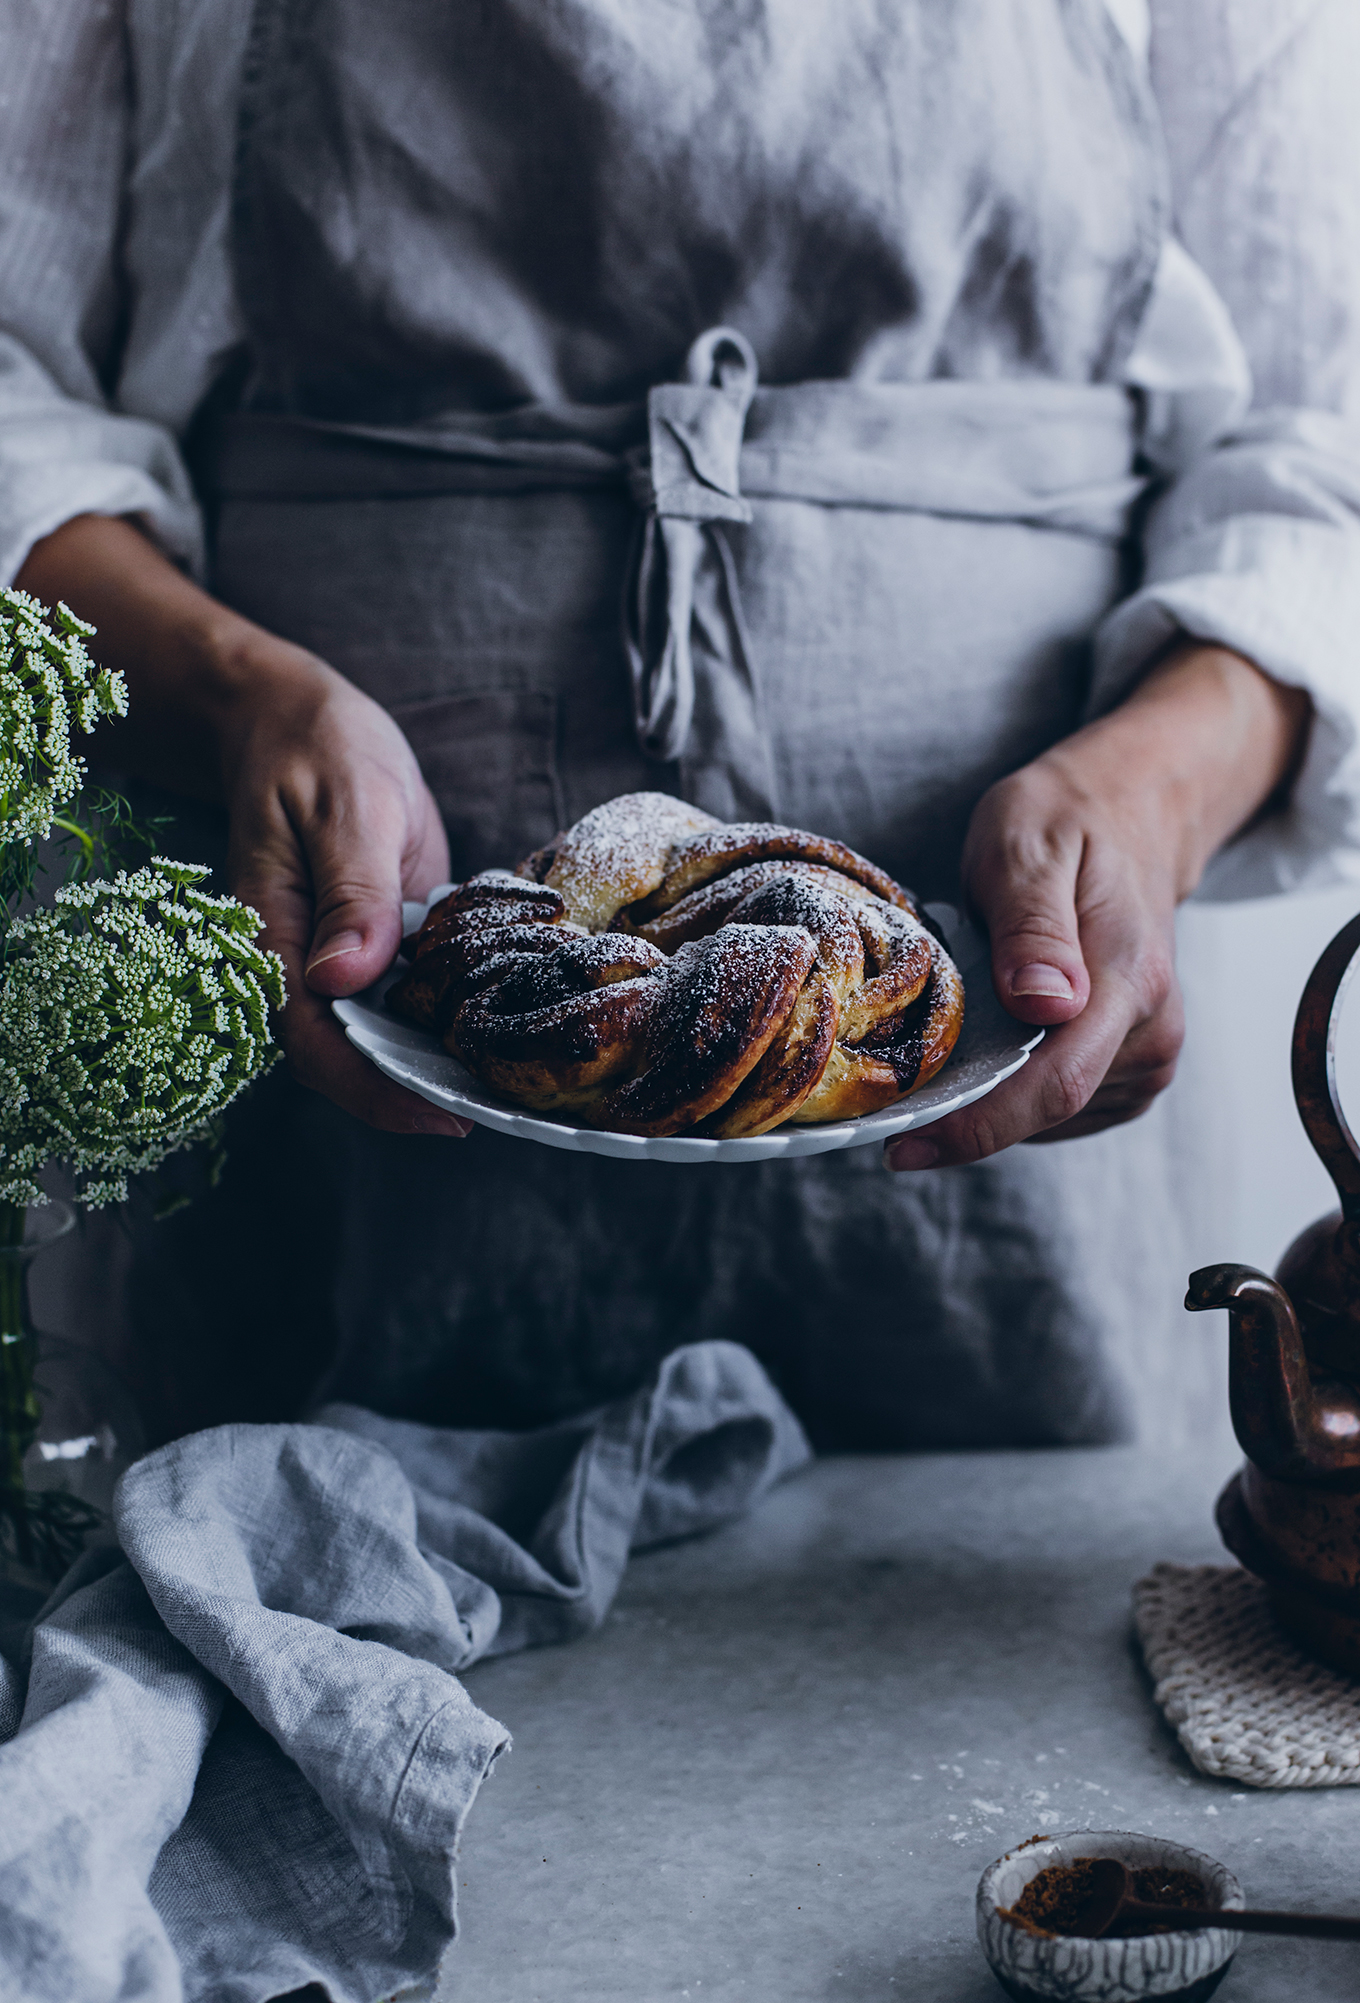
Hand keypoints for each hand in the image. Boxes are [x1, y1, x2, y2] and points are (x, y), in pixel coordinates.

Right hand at [17, 513, 469, 1136]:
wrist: (300, 721)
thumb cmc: (317, 751)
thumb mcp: (344, 806)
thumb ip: (352, 893)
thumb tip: (345, 980)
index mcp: (274, 940)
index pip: (316, 1042)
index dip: (376, 1088)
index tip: (441, 1112)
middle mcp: (302, 966)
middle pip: (349, 1061)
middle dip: (416, 1094)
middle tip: (500, 1111)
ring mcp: (340, 961)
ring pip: (379, 1040)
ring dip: (437, 1066)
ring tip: (512, 1088)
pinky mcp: (375, 945)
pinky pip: (404, 1001)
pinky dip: (447, 1022)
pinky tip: (502, 1035)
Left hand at [886, 643, 1310, 1170]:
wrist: (1132, 817)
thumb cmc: (1068, 823)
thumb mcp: (1028, 844)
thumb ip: (1032, 926)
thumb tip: (1044, 1003)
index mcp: (1127, 978)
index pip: (1055, 1084)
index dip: (977, 1129)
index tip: (902, 1149)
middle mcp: (1152, 1029)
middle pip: (1046, 1109)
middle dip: (963, 1113)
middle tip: (887, 1089)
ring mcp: (1148, 1055)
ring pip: (1049, 1114)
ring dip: (988, 1096)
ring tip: (950, 1036)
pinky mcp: (1133, 1070)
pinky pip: (1060, 1106)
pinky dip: (1014, 1089)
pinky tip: (991, 1042)